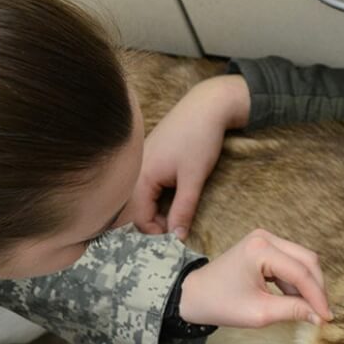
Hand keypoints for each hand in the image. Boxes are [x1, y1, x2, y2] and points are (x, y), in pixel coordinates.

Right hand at [128, 74, 250, 238]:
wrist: (207, 105)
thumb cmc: (199, 139)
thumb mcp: (193, 179)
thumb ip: (183, 210)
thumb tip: (176, 238)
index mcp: (141, 175)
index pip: (138, 217)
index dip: (156, 232)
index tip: (177, 237)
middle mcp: (136, 169)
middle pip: (137, 208)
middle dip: (155, 221)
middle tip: (179, 226)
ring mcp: (142, 161)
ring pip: (142, 197)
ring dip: (158, 208)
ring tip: (179, 211)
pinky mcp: (151, 156)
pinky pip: (147, 183)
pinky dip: (158, 195)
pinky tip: (175, 193)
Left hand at [179, 229, 332, 327]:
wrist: (193, 295)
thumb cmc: (220, 303)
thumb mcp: (259, 312)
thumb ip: (293, 311)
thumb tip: (319, 316)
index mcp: (261, 250)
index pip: (301, 273)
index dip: (317, 296)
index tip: (327, 317)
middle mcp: (265, 238)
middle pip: (307, 260)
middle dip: (316, 288)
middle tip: (321, 313)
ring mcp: (264, 239)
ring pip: (301, 260)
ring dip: (307, 285)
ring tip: (306, 309)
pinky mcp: (264, 246)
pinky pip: (290, 261)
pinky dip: (296, 281)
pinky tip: (294, 300)